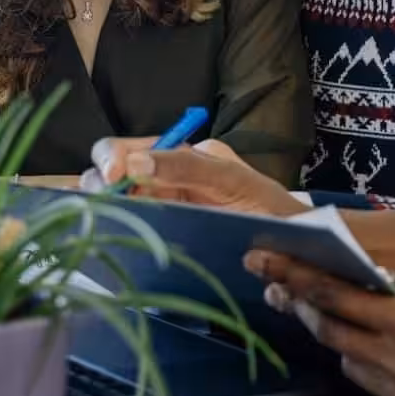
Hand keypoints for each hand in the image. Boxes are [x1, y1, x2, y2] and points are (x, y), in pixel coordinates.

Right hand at [86, 137, 308, 215]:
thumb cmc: (269, 208)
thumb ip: (186, 167)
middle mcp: (165, 180)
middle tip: (105, 202)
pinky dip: (114, 232)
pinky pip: (130, 231)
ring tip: (105, 219)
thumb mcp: (232, 181)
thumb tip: (132, 164)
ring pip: (114, 204)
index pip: (126, 149)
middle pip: (110, 175)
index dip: (109, 160)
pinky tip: (111, 237)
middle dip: (98, 184)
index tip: (111, 178)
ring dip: (103, 209)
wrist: (296, 246)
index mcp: (181, 157)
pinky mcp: (164, 237)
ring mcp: (162, 210)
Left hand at [248, 250, 394, 395]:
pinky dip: (375, 367)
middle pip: (331, 333)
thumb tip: (374, 281)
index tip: (264, 262)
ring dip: (342, 338)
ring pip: (352, 364)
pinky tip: (387, 351)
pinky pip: (380, 390)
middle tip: (285, 287)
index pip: (333, 296)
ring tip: (341, 316)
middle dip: (305, 307)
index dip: (294, 277)